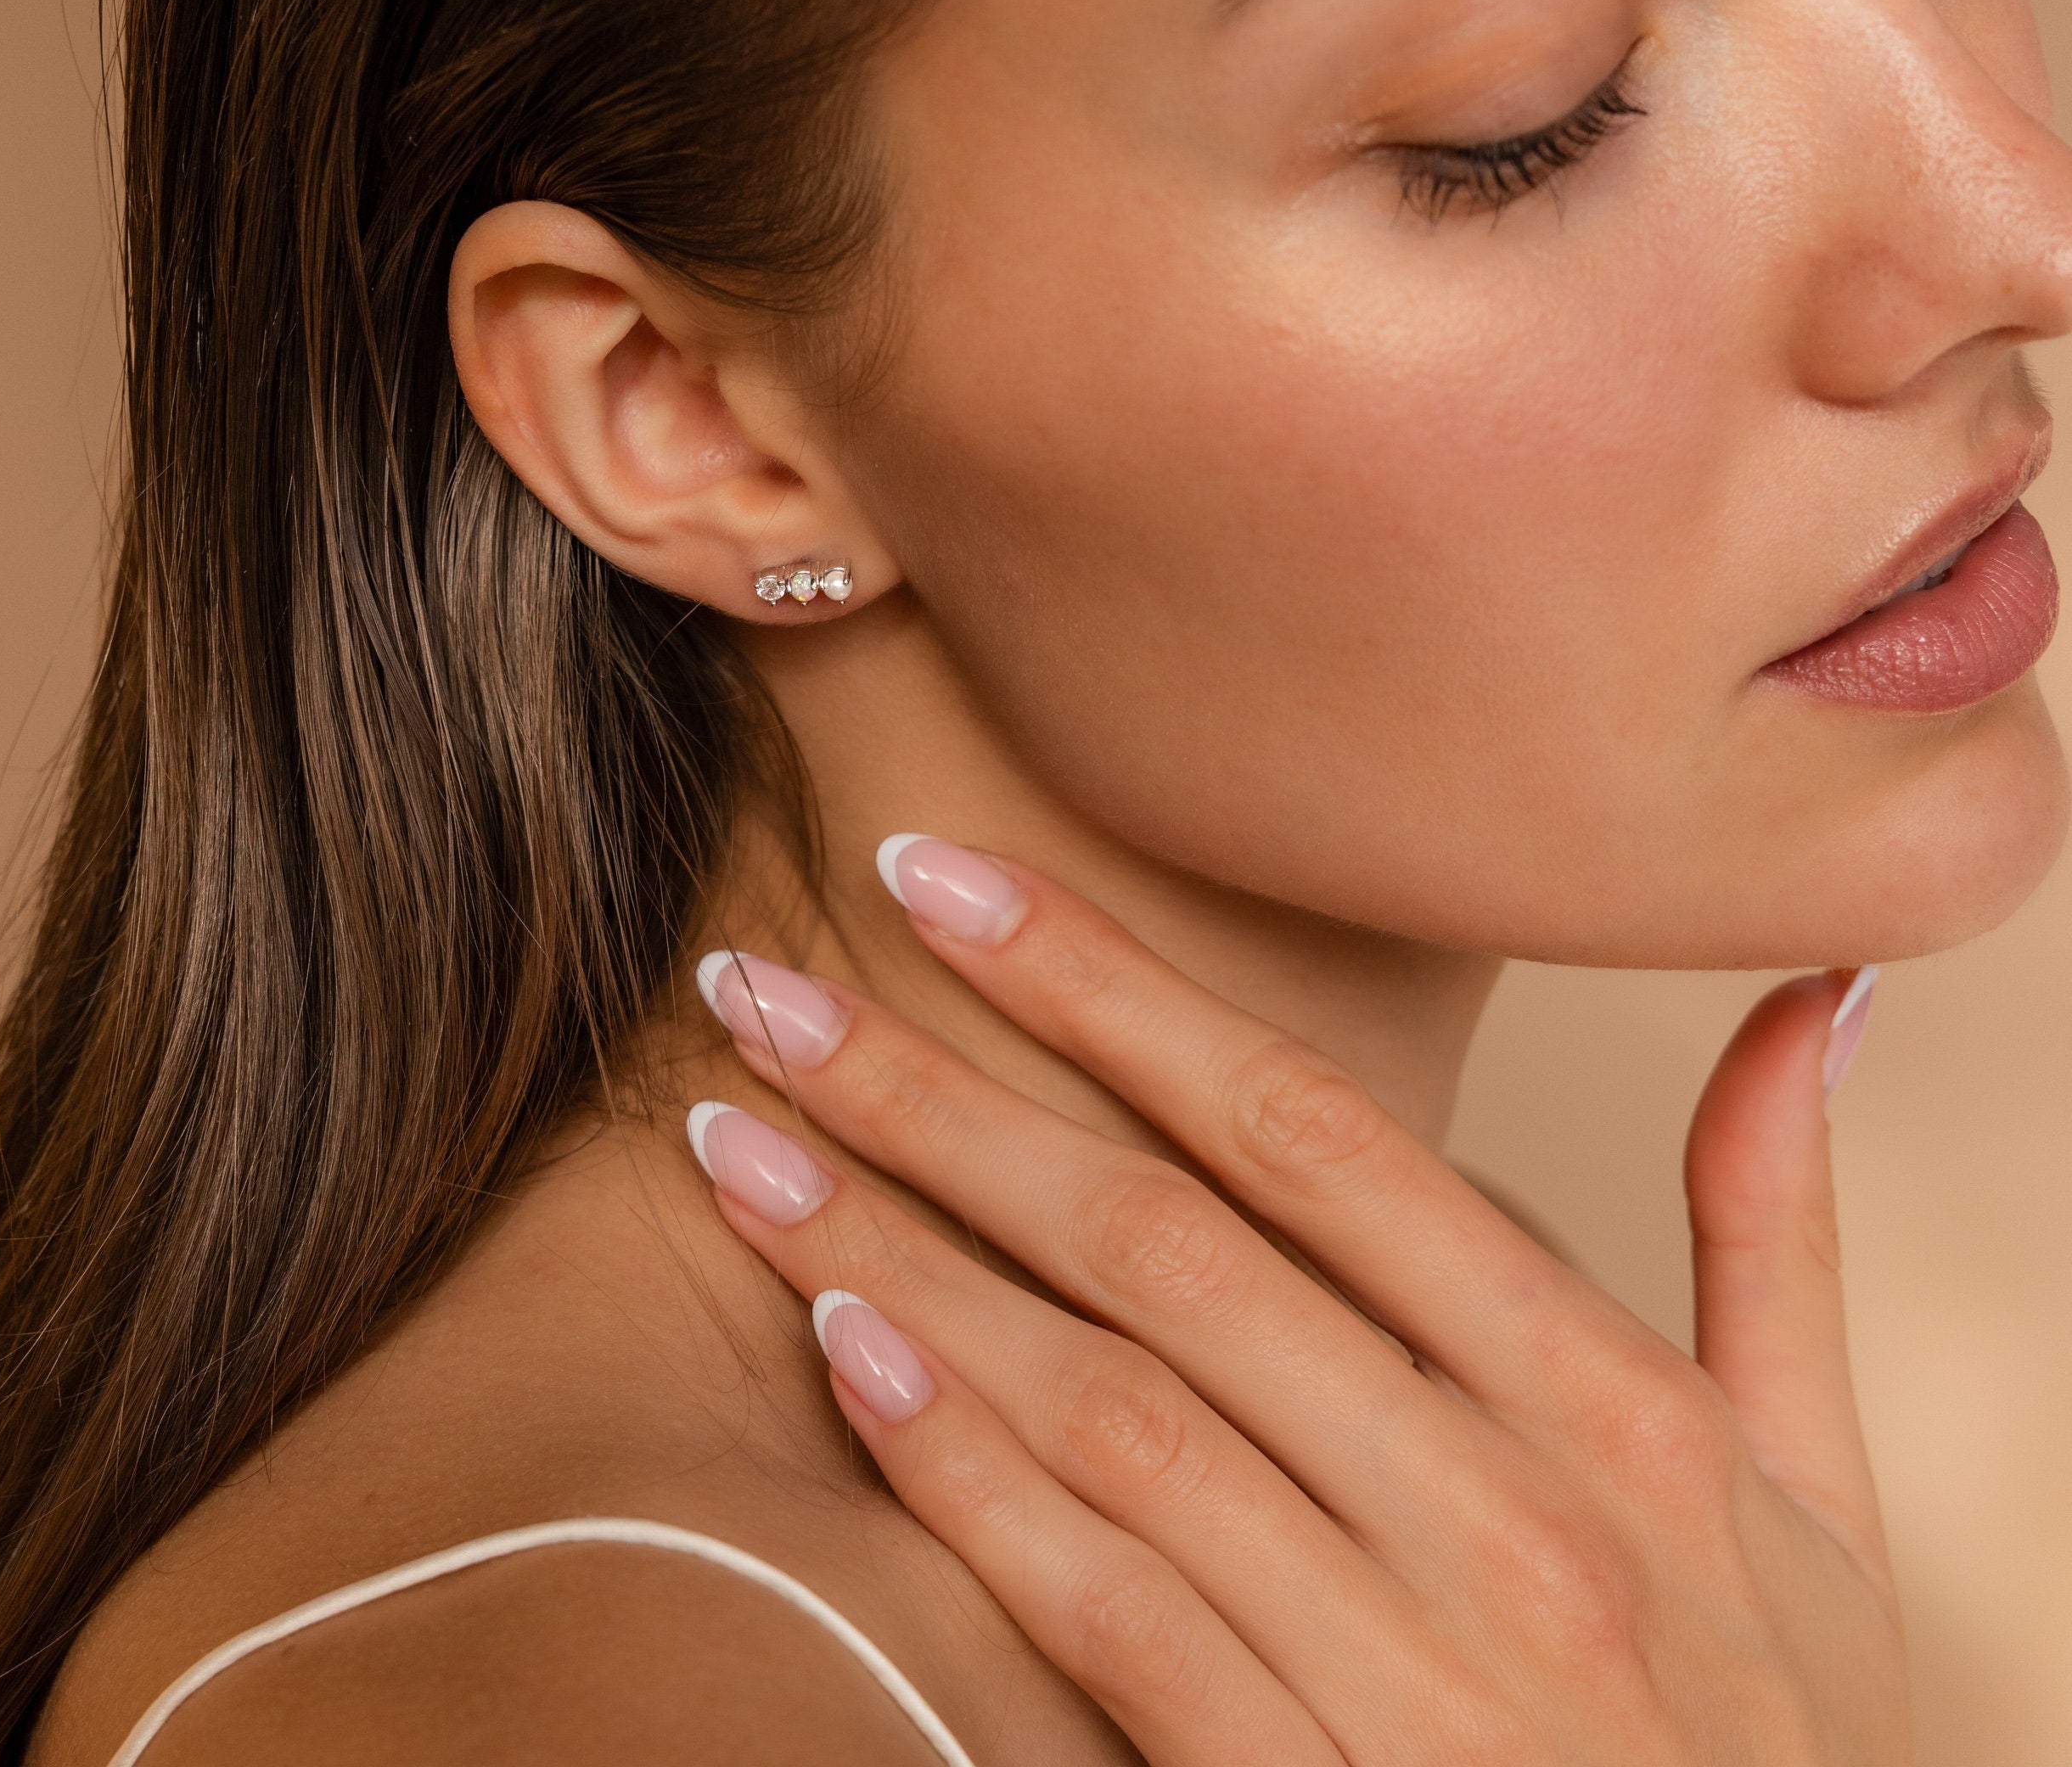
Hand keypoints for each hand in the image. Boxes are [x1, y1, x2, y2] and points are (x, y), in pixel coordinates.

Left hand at [684, 844, 1905, 1764]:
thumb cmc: (1790, 1742)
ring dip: (896, 1259)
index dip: (1103, 986)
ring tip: (738, 1144)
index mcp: (1614, 1406)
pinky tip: (841, 1353)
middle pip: (1159, 1246)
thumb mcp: (1819, 1493)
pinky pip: (1107, 1612)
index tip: (936, 877)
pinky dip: (965, 1476)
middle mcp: (1505, 1516)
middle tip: (760, 989)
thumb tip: (1798, 995)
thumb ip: (1773, 1233)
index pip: (1306, 1134)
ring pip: (1102, 1406)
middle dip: (935, 1098)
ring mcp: (1409, 1676)